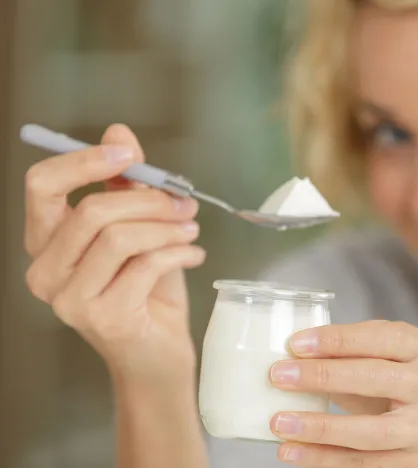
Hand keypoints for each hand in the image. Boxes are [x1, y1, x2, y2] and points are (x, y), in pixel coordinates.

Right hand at [24, 124, 205, 386]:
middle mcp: (46, 272)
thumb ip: (125, 185)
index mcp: (47, 243)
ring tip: (192, 231)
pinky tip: (193, 255)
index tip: (128, 153)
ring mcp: (70, 299)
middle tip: (183, 204)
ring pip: (120, 237)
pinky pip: (146, 265)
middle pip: (90, 211)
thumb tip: (118, 131)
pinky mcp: (103, 317)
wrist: (157, 355)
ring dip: (167, 227)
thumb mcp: (138, 230)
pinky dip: (179, 252)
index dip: (85, 161)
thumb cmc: (146, 292)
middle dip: (148, 199)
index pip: (42, 186)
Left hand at [268, 320, 417, 466]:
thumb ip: (346, 348)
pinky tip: (292, 451)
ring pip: (371, 432)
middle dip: (324, 377)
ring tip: (279, 422)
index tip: (296, 344)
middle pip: (376, 380)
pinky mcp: (413, 462)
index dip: (337, 340)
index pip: (380, 338)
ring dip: (320, 429)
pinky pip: (364, 464)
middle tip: (279, 376)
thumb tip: (293, 354)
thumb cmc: (394, 376)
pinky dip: (324, 459)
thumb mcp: (380, 352)